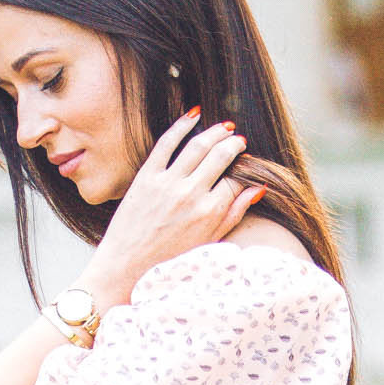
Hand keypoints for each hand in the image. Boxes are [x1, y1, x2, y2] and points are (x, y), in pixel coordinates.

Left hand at [82, 112, 264, 309]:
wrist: (126, 267)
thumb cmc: (169, 259)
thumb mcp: (209, 242)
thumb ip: (234, 213)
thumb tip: (257, 189)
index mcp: (210, 213)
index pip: (236, 180)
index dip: (244, 169)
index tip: (245, 163)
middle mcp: (191, 195)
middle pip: (221, 156)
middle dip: (234, 143)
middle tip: (238, 139)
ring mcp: (167, 184)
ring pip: (198, 145)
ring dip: (214, 131)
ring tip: (223, 127)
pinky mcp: (146, 177)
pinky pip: (166, 143)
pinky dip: (181, 126)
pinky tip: (192, 117)